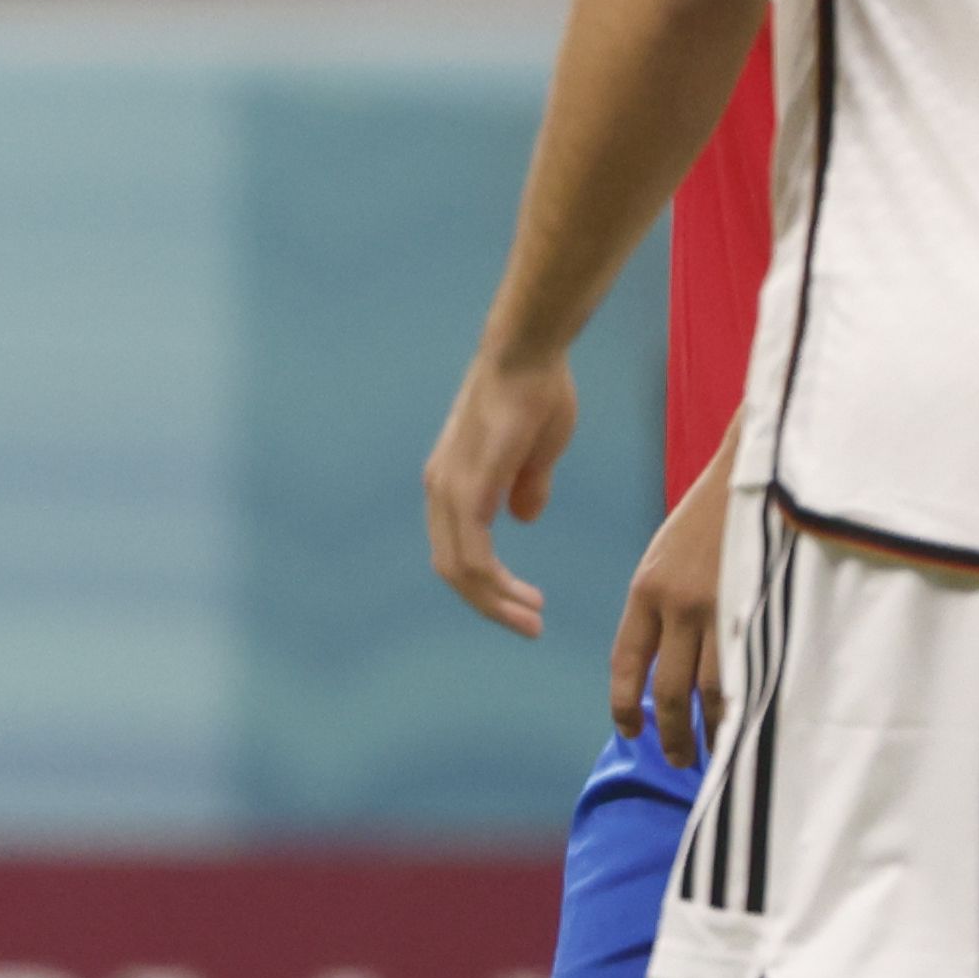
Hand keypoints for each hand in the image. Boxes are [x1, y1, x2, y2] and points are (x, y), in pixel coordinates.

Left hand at [424, 351, 575, 634]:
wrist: (529, 352)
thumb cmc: (536, 393)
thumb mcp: (537, 452)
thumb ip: (527, 487)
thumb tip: (523, 518)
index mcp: (453, 483)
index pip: (459, 552)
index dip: (488, 586)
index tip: (526, 606)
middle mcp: (440, 489)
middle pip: (454, 568)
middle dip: (491, 604)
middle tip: (530, 625)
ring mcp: (450, 487)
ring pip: (461, 568)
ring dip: (494, 602)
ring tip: (531, 620)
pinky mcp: (469, 485)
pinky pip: (472, 551)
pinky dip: (493, 584)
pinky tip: (521, 598)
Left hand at [609, 456, 729, 765]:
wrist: (754, 470)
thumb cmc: (712, 515)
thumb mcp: (668, 555)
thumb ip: (663, 605)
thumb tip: (667, 663)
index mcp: (647, 588)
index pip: (627, 661)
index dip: (625, 705)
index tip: (631, 733)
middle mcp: (678, 604)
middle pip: (669, 690)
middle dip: (672, 734)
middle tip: (678, 762)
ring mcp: (722, 608)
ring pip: (713, 692)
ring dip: (712, 732)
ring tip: (715, 757)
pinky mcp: (759, 607)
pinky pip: (751, 673)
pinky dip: (748, 706)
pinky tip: (751, 727)